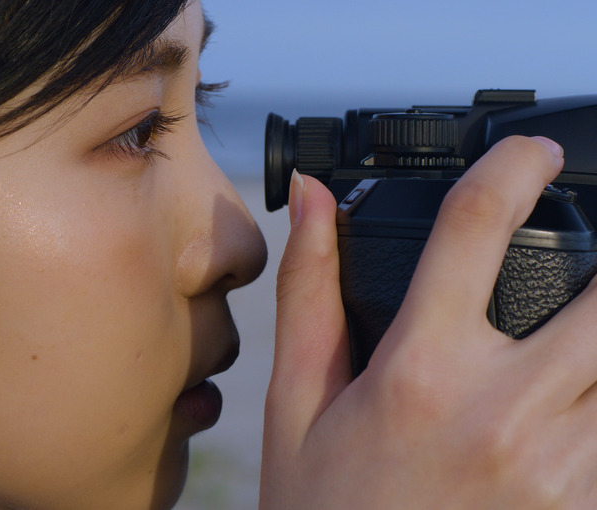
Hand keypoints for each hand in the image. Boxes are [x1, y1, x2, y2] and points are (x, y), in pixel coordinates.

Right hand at [261, 136, 596, 508]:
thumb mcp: (296, 404)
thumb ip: (311, 291)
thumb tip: (313, 200)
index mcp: (417, 371)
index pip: (473, 229)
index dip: (512, 166)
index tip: (532, 152)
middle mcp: (501, 411)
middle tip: (587, 256)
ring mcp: (559, 469)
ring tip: (565, 343)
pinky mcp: (586, 508)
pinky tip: (569, 406)